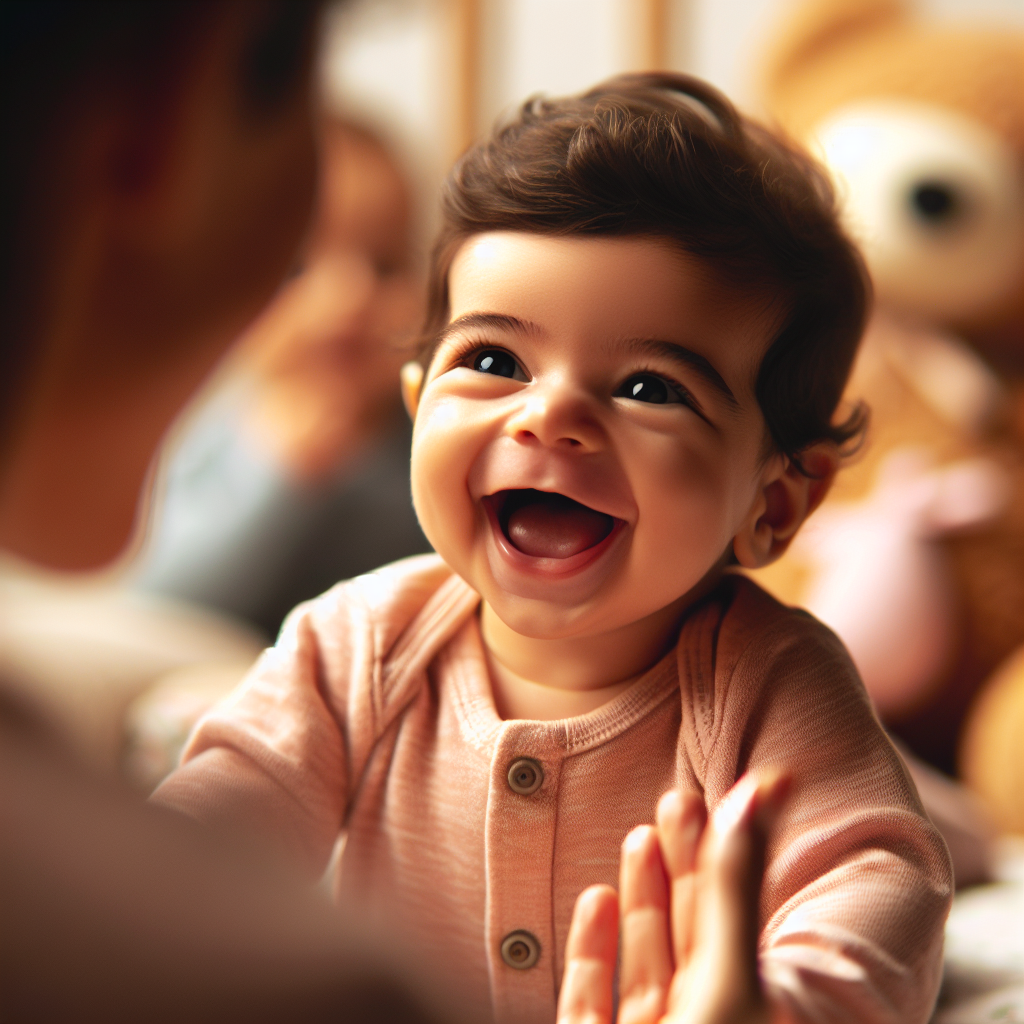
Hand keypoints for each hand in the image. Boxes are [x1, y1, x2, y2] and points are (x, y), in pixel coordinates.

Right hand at [557, 773, 788, 1023]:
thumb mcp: (727, 983)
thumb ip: (732, 892)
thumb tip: (762, 793)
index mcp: (746, 1012)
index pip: (736, 919)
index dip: (728, 853)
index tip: (734, 795)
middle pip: (692, 935)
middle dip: (685, 864)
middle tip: (680, 801)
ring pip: (645, 963)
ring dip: (643, 897)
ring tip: (641, 837)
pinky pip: (592, 999)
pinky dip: (592, 948)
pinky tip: (597, 898)